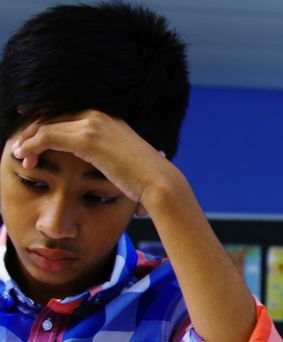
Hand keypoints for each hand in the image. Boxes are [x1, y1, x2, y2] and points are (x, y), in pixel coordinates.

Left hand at [10, 110, 186, 213]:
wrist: (158, 182)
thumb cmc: (146, 178)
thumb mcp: (126, 160)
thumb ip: (111, 154)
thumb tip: (110, 163)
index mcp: (109, 118)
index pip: (67, 113)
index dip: (45, 121)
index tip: (30, 134)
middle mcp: (99, 115)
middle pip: (53, 115)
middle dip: (32, 129)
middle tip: (20, 145)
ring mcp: (93, 124)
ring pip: (46, 125)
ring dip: (28, 140)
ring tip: (19, 154)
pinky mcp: (86, 138)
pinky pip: (46, 137)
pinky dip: (30, 146)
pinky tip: (22, 156)